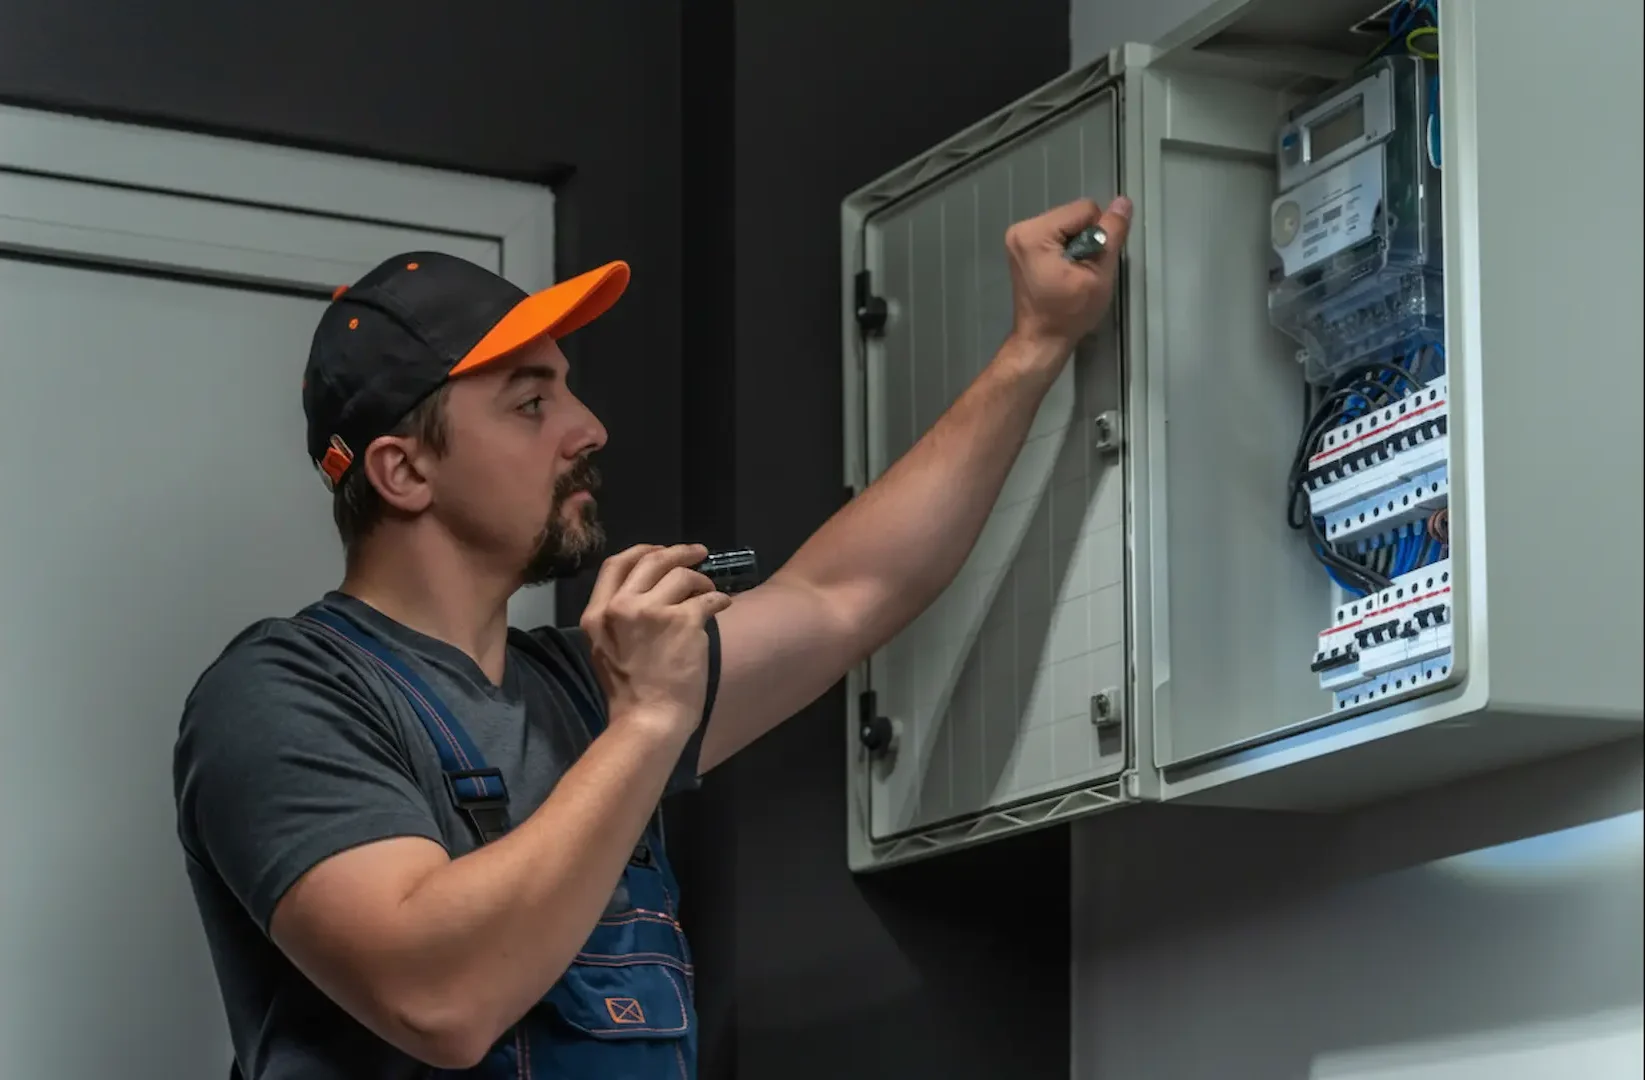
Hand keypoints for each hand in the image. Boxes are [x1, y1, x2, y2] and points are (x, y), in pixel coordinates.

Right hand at [579, 543, 732, 737]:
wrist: (647, 718)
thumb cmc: (628, 691)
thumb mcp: (605, 648)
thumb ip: (617, 617)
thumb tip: (648, 592)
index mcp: (596, 614)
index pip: (616, 564)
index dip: (642, 551)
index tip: (660, 551)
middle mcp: (621, 607)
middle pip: (651, 561)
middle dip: (678, 552)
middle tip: (698, 553)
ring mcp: (653, 612)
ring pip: (682, 576)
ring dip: (701, 580)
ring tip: (709, 591)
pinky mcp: (684, 622)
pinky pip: (708, 598)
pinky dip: (719, 599)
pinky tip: (722, 605)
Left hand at [1004, 195, 1131, 357]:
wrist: (1041, 340)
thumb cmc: (1068, 314)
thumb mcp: (1098, 275)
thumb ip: (1111, 235)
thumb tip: (1124, 202)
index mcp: (1034, 233)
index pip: (1085, 209)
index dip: (1099, 234)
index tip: (1091, 264)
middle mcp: (1021, 229)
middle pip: (1073, 215)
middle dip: (1086, 238)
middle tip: (1082, 271)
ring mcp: (1018, 237)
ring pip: (1067, 223)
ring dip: (1078, 244)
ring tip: (1073, 273)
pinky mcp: (1022, 246)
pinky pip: (1056, 233)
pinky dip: (1066, 248)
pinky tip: (1064, 271)